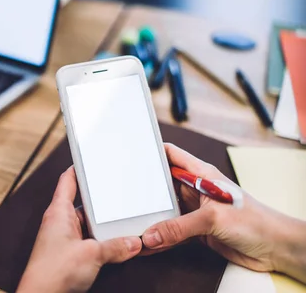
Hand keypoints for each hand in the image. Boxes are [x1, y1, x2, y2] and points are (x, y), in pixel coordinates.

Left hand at [18, 167, 141, 292]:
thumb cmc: (52, 272)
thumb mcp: (91, 254)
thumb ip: (115, 246)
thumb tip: (133, 242)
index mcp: (58, 211)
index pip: (67, 180)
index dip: (79, 167)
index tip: (91, 159)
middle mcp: (60, 222)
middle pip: (83, 203)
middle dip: (101, 202)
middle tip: (120, 195)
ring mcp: (64, 238)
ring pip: (88, 224)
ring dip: (102, 227)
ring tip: (122, 224)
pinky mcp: (69, 253)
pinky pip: (88, 240)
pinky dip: (100, 241)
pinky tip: (115, 245)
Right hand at [142, 143, 303, 275]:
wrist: (275, 248)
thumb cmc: (256, 221)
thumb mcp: (212, 219)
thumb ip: (178, 227)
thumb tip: (151, 234)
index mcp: (201, 175)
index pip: (171, 155)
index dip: (152, 152)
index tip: (132, 154)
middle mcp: (196, 190)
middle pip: (163, 186)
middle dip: (145, 192)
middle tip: (125, 196)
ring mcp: (196, 211)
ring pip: (166, 211)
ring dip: (152, 219)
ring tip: (133, 222)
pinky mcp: (197, 230)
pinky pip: (173, 232)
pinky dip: (162, 238)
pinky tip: (150, 243)